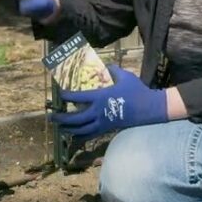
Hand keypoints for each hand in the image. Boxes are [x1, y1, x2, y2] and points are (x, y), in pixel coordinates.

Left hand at [50, 65, 167, 138]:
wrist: (148, 108)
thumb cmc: (136, 91)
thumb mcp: (125, 76)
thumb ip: (113, 70)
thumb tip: (107, 65)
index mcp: (100, 97)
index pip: (78, 98)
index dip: (66, 96)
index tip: (59, 93)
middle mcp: (99, 112)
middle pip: (75, 118)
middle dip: (62, 118)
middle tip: (52, 116)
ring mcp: (103, 123)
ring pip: (81, 130)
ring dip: (69, 129)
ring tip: (60, 127)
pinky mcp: (108, 129)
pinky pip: (91, 135)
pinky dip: (81, 137)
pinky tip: (73, 136)